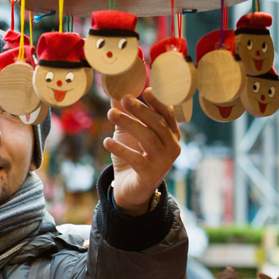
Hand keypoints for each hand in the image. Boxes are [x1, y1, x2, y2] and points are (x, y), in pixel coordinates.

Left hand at [104, 90, 181, 215]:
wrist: (131, 189)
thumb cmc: (133, 156)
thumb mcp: (128, 132)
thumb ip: (126, 113)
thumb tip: (115, 90)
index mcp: (171, 134)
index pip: (167, 114)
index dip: (158, 102)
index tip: (146, 89)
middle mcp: (172, 147)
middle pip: (158, 124)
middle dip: (140, 110)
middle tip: (124, 98)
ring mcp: (163, 162)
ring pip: (148, 139)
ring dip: (129, 124)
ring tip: (111, 114)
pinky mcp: (150, 175)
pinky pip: (135, 159)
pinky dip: (120, 149)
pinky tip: (106, 141)